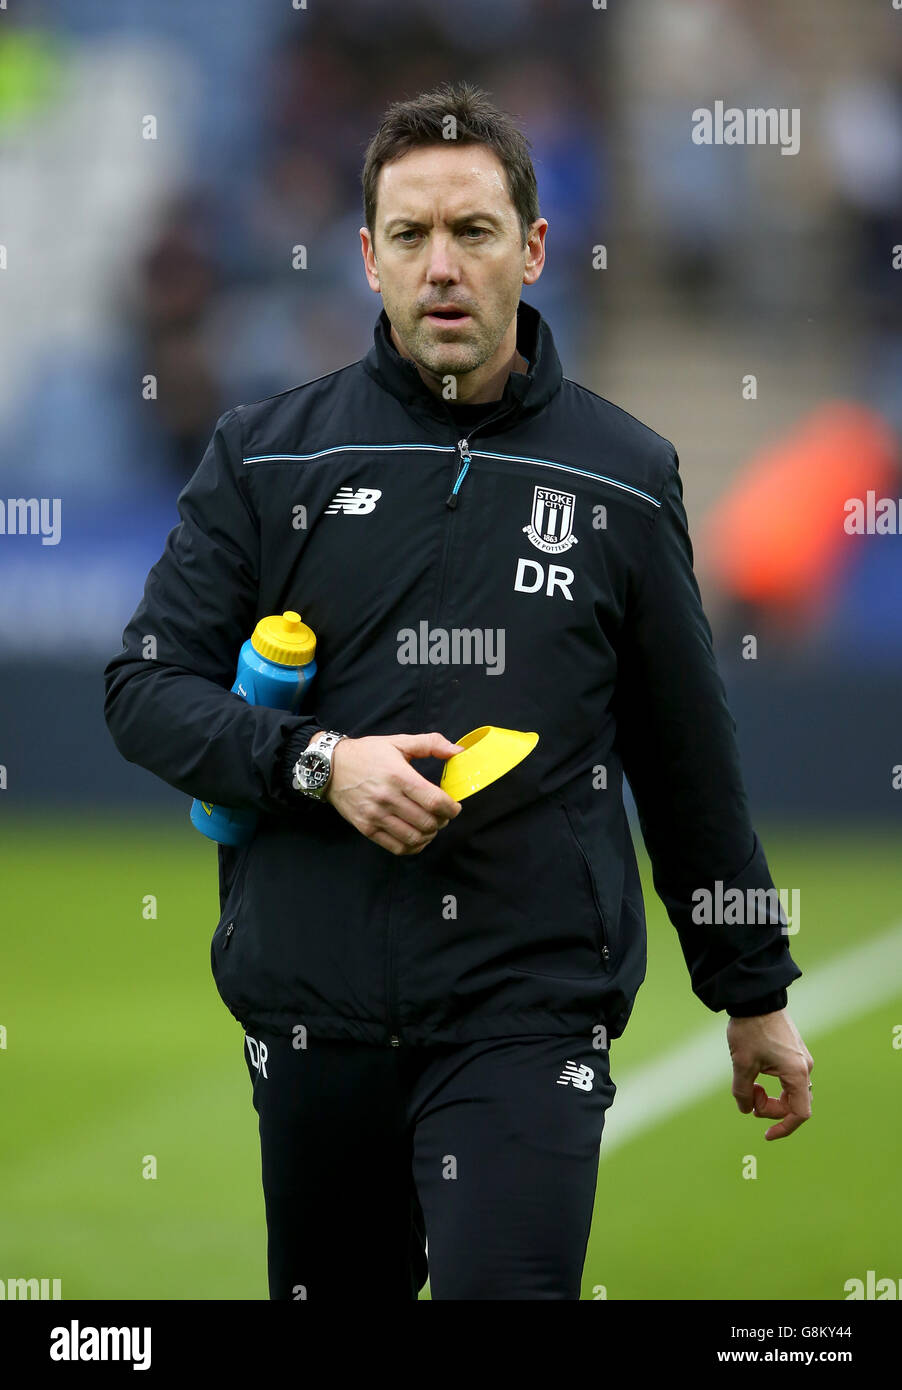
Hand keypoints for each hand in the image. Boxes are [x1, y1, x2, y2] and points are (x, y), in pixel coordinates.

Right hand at [318, 732, 463, 854]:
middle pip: (427, 822)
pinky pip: (397, 847)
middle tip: (443, 815)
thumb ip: (430, 744)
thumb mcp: (398, 742)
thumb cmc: (367, 753)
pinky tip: (417, 837)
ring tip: (431, 825)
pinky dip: (413, 847)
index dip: (451, 808)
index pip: (434, 801)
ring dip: (430, 835)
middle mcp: (387, 798)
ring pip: (414, 837)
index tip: (454, 807)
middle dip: (442, 821)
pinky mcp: (366, 828)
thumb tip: (457, 750)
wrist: (330, 767)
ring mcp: (375, 816)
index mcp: (398, 776)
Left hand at [727, 1008, 812, 1140]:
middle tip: (748, 1095)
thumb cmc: (750, 1029)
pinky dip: (773, 1084)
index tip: (766, 1134)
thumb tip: (746, 1110)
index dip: (783, 1128)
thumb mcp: (742, 1063)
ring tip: (749, 1083)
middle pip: (793, 1104)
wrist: (756, 998)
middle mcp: (805, 1068)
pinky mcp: (794, 1052)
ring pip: (790, 1091)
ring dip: (770, 1096)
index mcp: (797, 1074)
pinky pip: (788, 1078)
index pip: (799, 1114)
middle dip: (770, 1108)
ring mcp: (801, 1059)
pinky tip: (755, 1074)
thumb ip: (743, 1092)